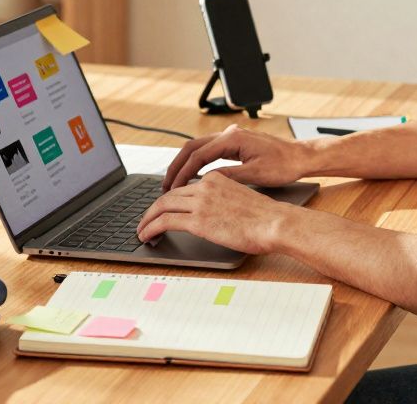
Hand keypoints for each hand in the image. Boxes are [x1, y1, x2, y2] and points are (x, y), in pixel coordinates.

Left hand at [137, 172, 296, 253]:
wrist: (275, 223)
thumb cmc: (266, 217)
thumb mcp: (242, 199)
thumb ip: (225, 199)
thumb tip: (218, 212)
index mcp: (215, 179)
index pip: (183, 187)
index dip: (168, 200)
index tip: (161, 210)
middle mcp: (204, 186)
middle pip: (168, 195)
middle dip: (152, 210)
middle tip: (145, 221)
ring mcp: (200, 202)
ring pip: (161, 206)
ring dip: (147, 220)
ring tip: (142, 231)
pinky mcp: (198, 220)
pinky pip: (165, 221)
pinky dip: (150, 228)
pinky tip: (147, 236)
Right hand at [163, 124, 314, 190]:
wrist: (301, 157)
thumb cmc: (284, 165)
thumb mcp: (255, 174)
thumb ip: (228, 176)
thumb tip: (203, 183)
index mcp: (232, 138)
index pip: (198, 155)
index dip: (182, 173)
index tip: (172, 187)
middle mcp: (229, 134)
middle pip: (192, 147)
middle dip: (176, 166)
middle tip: (164, 185)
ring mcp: (231, 137)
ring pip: (198, 147)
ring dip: (184, 164)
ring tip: (173, 182)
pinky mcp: (235, 143)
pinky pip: (208, 151)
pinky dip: (196, 162)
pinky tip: (191, 176)